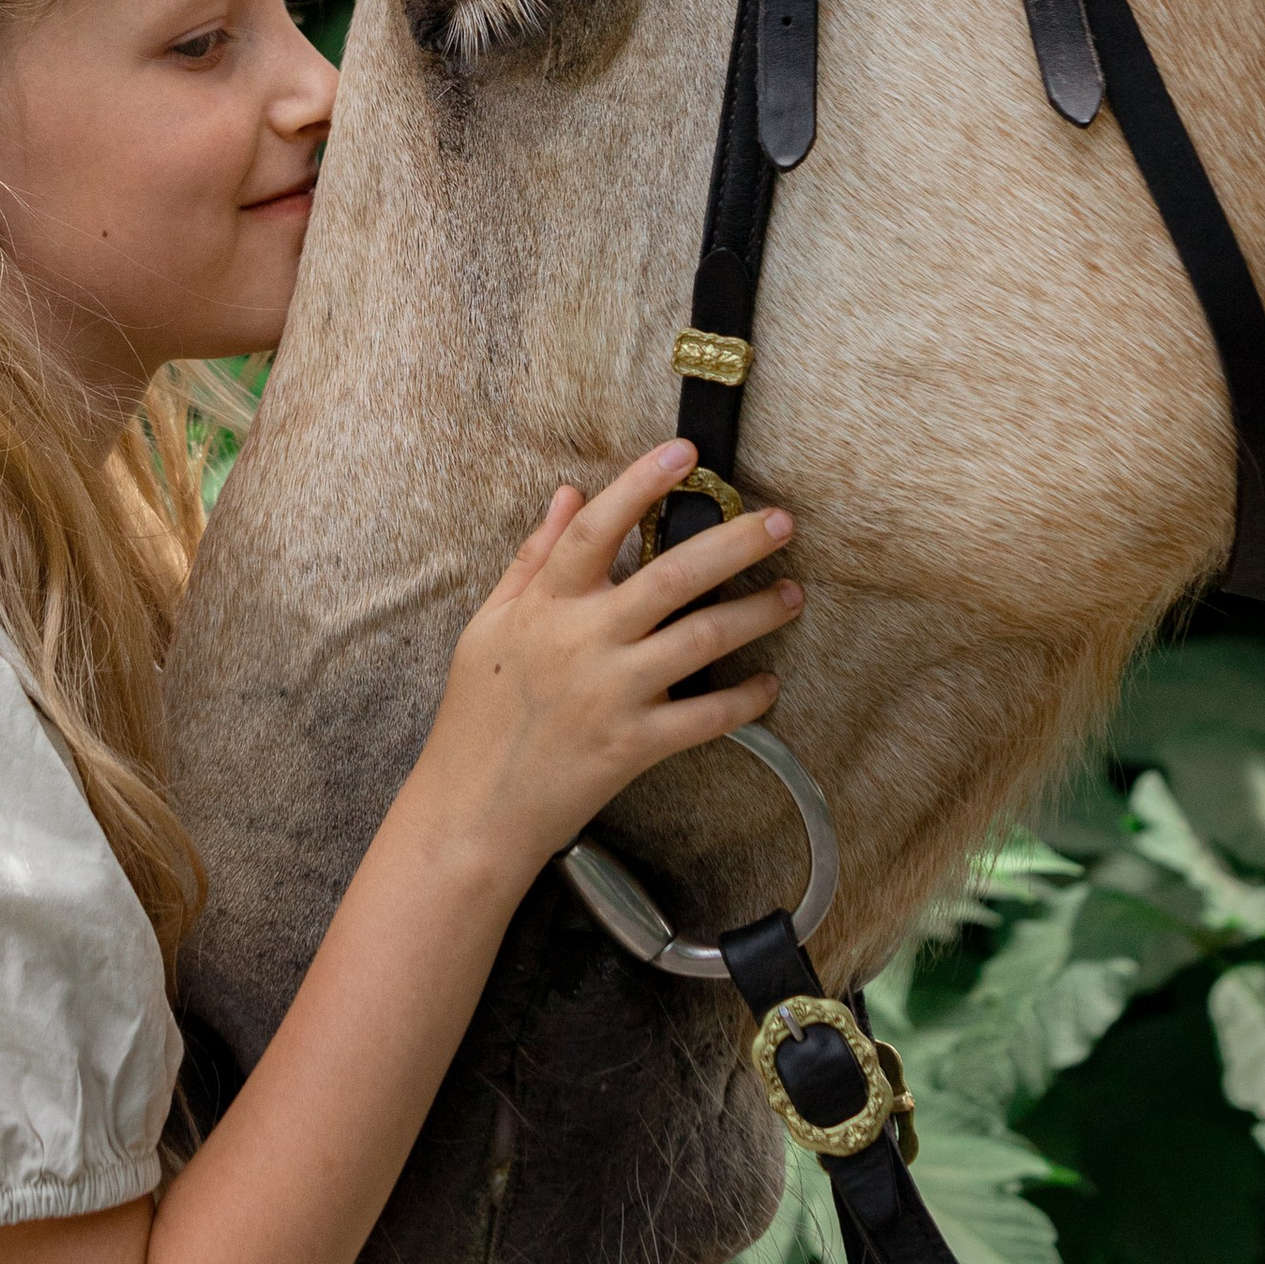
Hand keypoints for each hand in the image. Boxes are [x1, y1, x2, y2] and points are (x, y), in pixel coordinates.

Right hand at [401, 440, 800, 892]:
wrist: (472, 809)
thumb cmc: (478, 714)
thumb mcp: (490, 625)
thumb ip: (532, 558)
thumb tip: (568, 495)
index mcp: (545, 606)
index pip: (596, 529)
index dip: (641, 484)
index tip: (685, 454)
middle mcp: (583, 641)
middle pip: (672, 576)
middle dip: (736, 543)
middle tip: (780, 521)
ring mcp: (613, 693)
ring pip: (702, 639)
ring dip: (755, 613)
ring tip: (792, 594)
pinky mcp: (634, 745)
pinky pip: (704, 718)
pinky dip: (745, 700)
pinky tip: (768, 683)